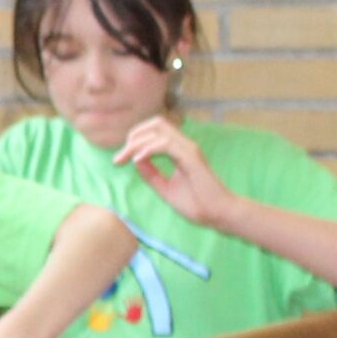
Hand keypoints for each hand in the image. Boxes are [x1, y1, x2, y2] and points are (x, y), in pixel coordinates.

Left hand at [113, 116, 239, 230]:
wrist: (217, 213)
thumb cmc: (196, 202)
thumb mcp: (165, 187)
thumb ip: (151, 173)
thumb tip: (135, 159)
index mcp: (179, 150)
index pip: (156, 130)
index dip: (135, 139)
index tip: (120, 159)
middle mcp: (185, 145)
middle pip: (156, 124)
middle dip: (133, 136)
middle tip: (119, 158)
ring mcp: (189, 150)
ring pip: (159, 131)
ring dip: (136, 143)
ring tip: (124, 159)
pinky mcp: (192, 158)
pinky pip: (166, 145)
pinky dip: (148, 149)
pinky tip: (137, 160)